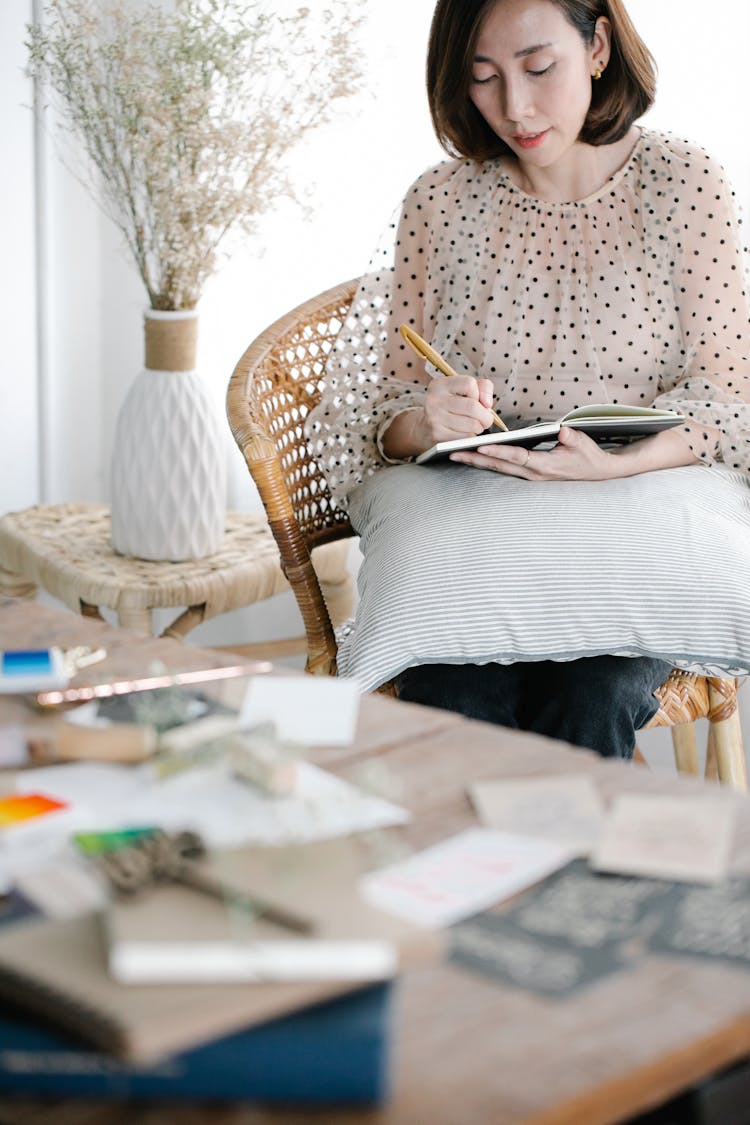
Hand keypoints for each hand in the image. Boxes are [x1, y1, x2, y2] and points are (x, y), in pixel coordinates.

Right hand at [415, 375, 495, 448]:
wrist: (425, 429)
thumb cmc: (450, 408)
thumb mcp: (463, 391)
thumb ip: (482, 387)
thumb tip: (487, 404)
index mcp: (439, 385)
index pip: (469, 384)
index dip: (479, 394)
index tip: (476, 400)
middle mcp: (434, 400)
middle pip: (472, 406)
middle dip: (485, 416)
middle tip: (485, 419)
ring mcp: (434, 419)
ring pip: (472, 424)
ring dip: (479, 428)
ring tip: (474, 426)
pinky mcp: (438, 436)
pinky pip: (466, 438)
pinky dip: (471, 437)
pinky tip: (464, 434)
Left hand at [449, 426, 617, 480]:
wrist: (597, 472)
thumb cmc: (588, 455)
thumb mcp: (582, 443)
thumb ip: (571, 437)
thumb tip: (562, 429)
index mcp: (544, 464)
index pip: (516, 457)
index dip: (498, 451)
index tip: (480, 446)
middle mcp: (533, 473)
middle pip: (499, 465)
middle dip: (475, 458)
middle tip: (452, 453)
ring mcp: (529, 476)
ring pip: (498, 469)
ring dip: (476, 461)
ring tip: (454, 454)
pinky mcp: (528, 475)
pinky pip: (503, 469)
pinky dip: (487, 463)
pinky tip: (472, 456)